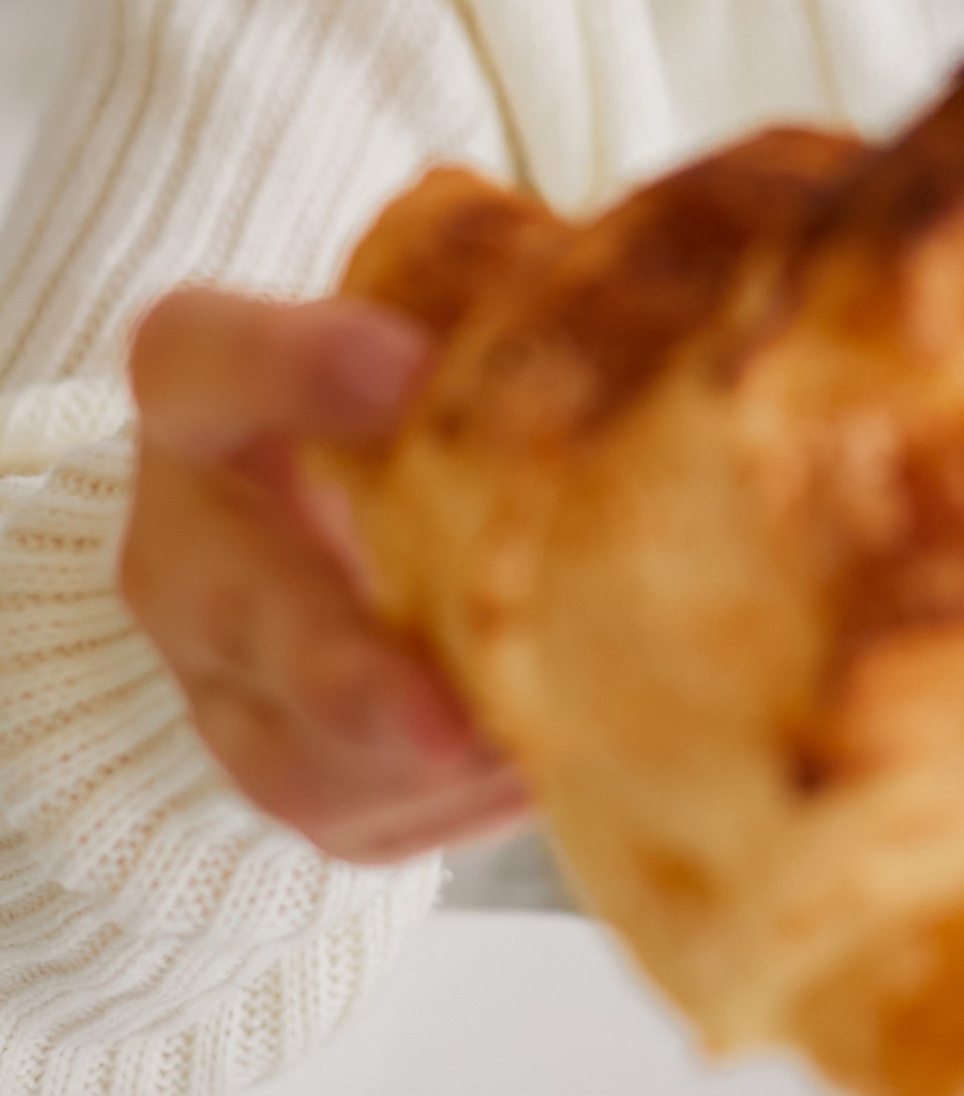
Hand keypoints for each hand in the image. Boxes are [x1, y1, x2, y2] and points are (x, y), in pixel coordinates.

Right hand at [118, 287, 529, 862]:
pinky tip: (553, 774)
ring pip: (291, 750)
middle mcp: (182, 536)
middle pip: (238, 604)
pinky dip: (458, 810)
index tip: (413, 367)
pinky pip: (358, 816)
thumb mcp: (423, 317)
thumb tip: (650, 279)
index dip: (300, 364)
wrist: (315, 506)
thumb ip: (494, 300)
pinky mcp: (275, 770)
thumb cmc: (407, 388)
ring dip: (421, 769)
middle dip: (340, 671)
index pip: (205, 358)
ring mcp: (212, 673)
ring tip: (545, 759)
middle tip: (443, 720)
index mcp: (201, 387)